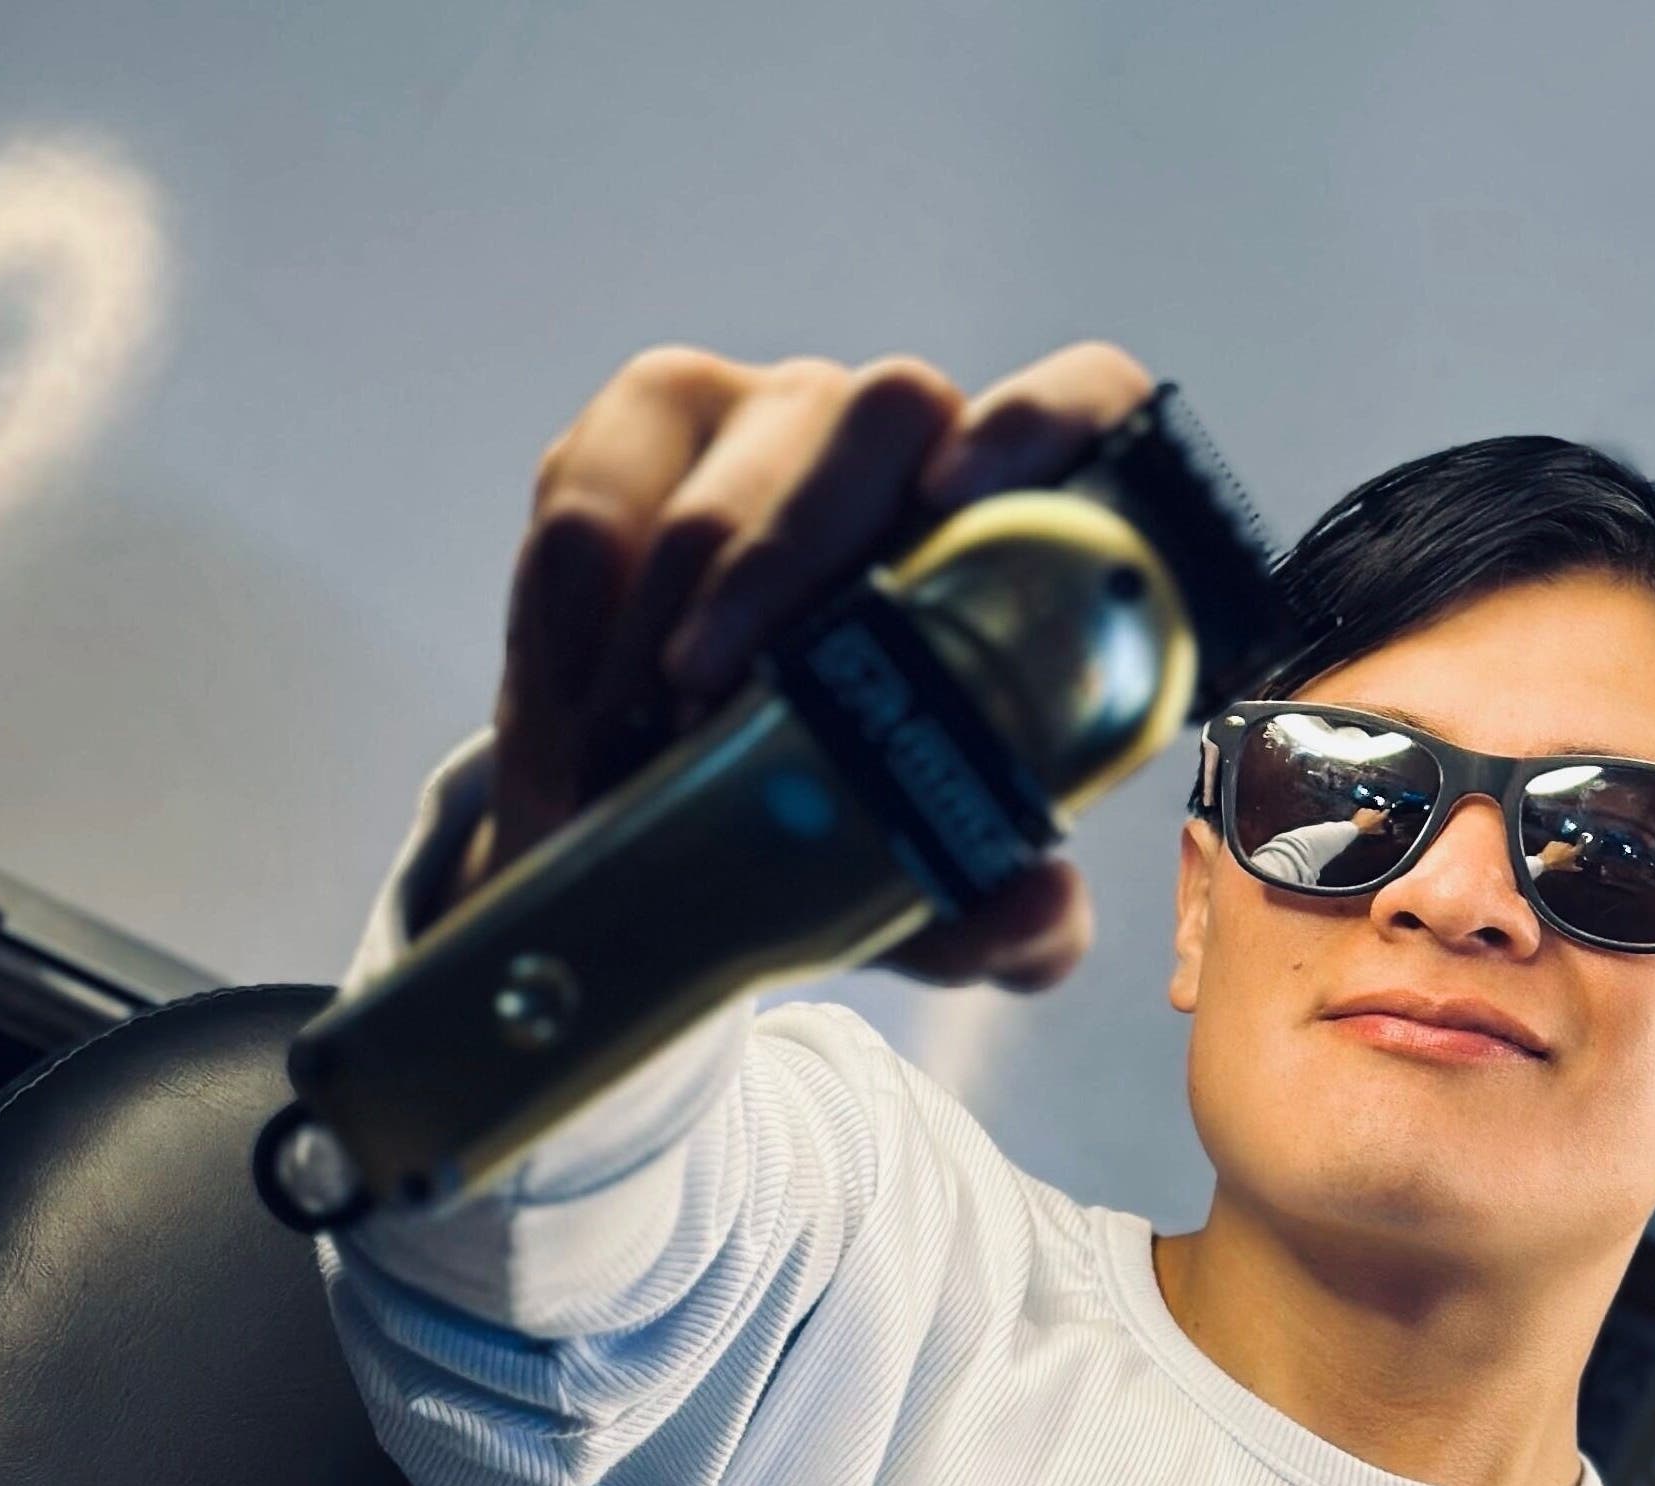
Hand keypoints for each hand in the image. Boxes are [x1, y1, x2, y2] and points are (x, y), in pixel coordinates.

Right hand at [449, 340, 1157, 989]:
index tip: (962, 492)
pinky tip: (571, 739)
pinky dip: (565, 643)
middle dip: (783, 570)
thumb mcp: (931, 884)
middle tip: (708, 710)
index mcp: (1027, 532)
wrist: (691, 821)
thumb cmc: (855, 811)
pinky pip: (592, 509)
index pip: (1088, 401)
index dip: (1039, 420)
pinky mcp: (650, 422)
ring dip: (654, 640)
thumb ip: (1005, 915)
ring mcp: (782, 415)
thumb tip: (1038, 907)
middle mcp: (921, 447)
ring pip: (720, 487)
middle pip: (882, 423)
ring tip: (627, 765)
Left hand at [1349, 805, 1388, 833]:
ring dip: (1370, 813)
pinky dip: (1365, 812)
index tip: (1387, 811)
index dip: (1387, 812)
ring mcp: (1368, 810)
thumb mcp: (1375, 831)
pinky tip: (1363, 817)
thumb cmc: (1367, 830)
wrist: (1356, 826)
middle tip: (1374, 819)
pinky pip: (1365, 810)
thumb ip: (1381, 831)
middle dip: (1377, 814)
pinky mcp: (1362, 809)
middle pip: (1378, 811)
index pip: (1386, 812)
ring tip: (1368, 819)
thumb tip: (1384, 831)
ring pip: (1371, 810)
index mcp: (1379, 817)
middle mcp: (1374, 812)